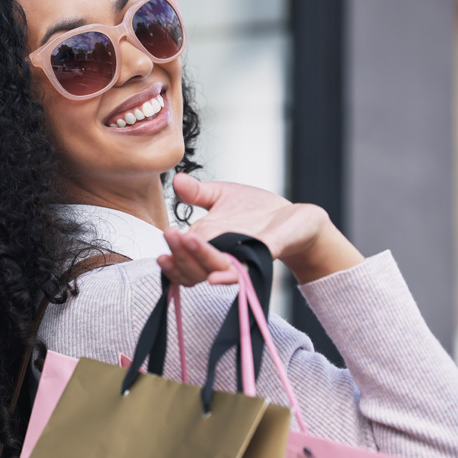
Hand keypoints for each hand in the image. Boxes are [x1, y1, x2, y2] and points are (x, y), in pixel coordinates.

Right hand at [157, 173, 364, 284]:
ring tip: (186, 240)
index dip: (169, 256)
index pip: (180, 259)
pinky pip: (242, 274)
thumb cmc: (258, 210)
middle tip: (171, 235)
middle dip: (178, 254)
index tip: (162, 238)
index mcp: (206, 244)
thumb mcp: (222, 195)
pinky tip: (214, 277)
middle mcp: (219, 256)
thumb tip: (177, 180)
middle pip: (190, 271)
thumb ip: (197, 193)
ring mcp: (240, 259)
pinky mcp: (261, 257)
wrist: (295, 216)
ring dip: (195, 259)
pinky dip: (226, 277)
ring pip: (210, 271)